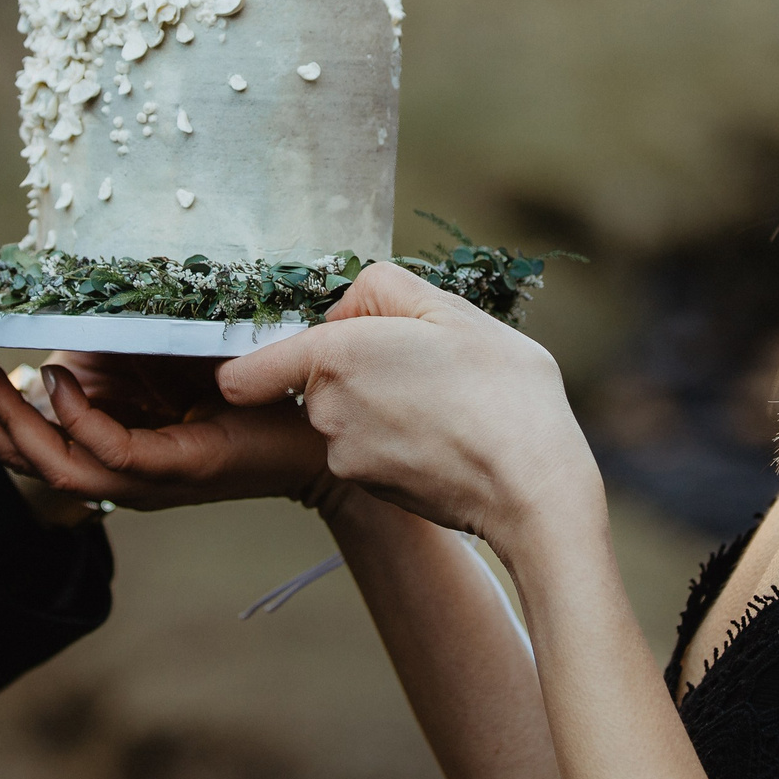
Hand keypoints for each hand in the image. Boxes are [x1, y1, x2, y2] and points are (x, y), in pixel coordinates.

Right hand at [0, 355, 330, 510]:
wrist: (318, 419)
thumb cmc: (243, 383)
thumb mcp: (158, 357)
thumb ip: (110, 350)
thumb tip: (60, 318)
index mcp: (104, 445)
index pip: (20, 435)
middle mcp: (114, 469)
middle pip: (19, 454)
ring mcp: (143, 475)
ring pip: (54, 463)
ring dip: (10, 421)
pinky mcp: (177, 468)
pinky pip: (111, 452)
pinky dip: (80, 419)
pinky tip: (58, 380)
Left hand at [216, 263, 602, 554]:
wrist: (532, 486)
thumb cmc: (500, 392)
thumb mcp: (448, 309)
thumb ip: (382, 289)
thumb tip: (345, 307)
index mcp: (335, 357)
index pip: (246, 372)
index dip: (264, 357)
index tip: (305, 347)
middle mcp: (325, 412)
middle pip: (312, 381)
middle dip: (354, 367)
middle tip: (419, 362)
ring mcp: (345, 457)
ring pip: (343, 415)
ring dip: (378, 403)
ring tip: (441, 401)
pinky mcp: (370, 488)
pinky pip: (366, 449)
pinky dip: (394, 439)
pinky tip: (442, 433)